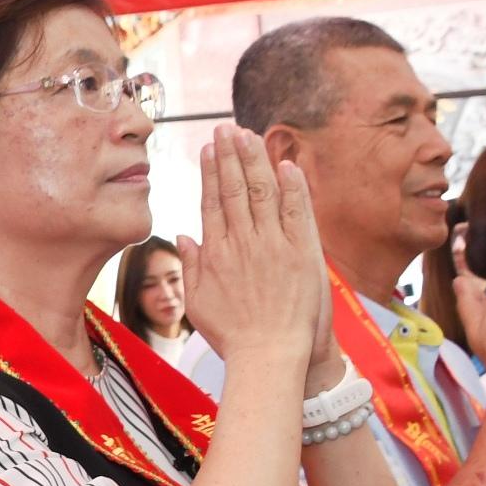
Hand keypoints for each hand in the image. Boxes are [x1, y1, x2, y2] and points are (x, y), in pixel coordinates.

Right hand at [176, 124, 321, 371]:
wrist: (269, 356)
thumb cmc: (233, 336)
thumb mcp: (198, 303)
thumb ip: (191, 266)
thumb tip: (185, 236)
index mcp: (216, 253)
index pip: (212, 201)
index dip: (211, 171)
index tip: (209, 148)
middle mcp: (242, 243)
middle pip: (234, 188)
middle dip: (230, 154)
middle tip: (226, 128)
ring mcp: (273, 245)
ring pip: (262, 192)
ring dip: (255, 160)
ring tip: (249, 134)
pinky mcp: (301, 253)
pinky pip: (296, 212)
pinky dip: (292, 187)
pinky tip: (286, 164)